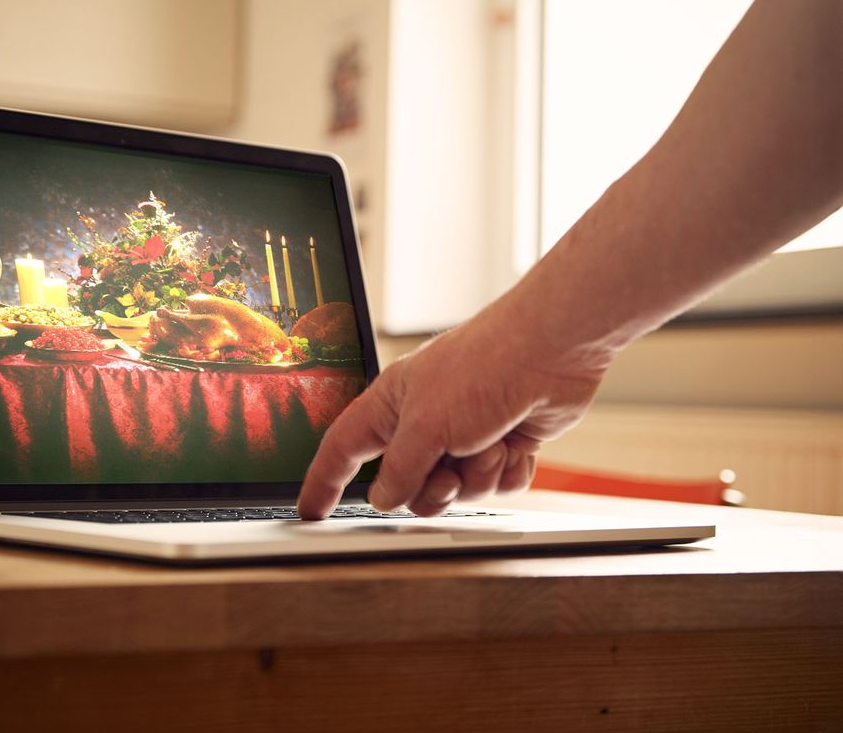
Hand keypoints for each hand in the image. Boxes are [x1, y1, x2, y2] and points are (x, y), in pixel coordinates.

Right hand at [296, 301, 607, 518]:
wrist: (552, 350)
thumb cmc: (483, 367)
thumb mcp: (427, 427)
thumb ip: (400, 470)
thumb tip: (384, 498)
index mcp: (391, 405)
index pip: (343, 450)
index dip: (324, 482)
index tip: (311, 511)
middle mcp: (423, 421)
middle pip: (407, 486)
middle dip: (433, 490)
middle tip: (449, 474)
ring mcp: (464, 434)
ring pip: (456, 490)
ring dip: (477, 477)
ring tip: (491, 446)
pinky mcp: (502, 442)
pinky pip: (494, 486)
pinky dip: (507, 472)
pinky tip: (516, 445)